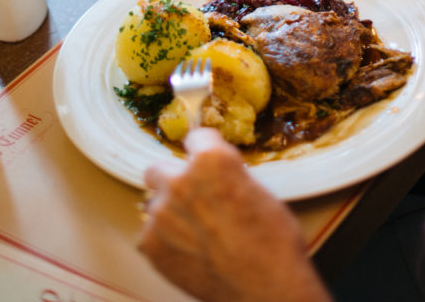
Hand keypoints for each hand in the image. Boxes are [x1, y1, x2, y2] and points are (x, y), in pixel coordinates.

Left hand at [139, 128, 331, 301]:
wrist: (266, 289)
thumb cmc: (273, 241)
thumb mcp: (257, 190)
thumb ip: (227, 174)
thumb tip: (215, 175)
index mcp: (210, 159)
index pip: (196, 137)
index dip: (205, 150)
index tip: (205, 158)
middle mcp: (180, 181)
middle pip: (159, 168)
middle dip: (174, 180)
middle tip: (192, 198)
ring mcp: (161, 214)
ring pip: (154, 203)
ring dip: (169, 212)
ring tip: (194, 232)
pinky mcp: (151, 245)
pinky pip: (151, 234)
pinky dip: (165, 241)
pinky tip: (188, 251)